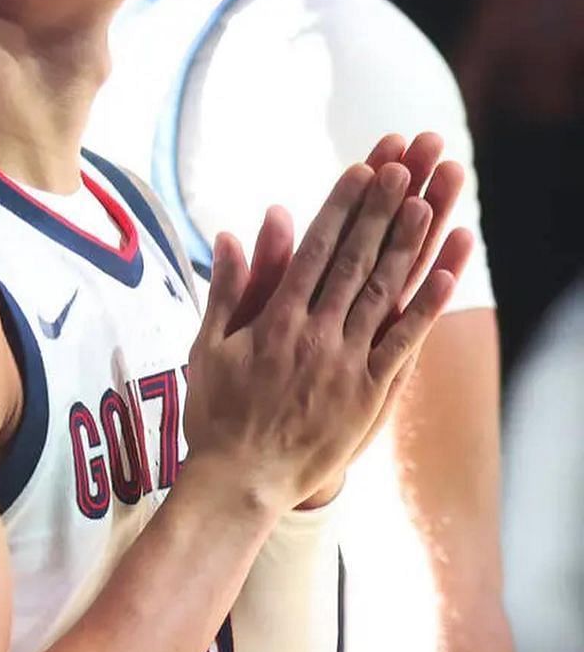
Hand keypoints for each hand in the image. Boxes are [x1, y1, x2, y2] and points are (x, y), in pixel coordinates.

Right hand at [183, 161, 471, 513]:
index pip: (313, 250)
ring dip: (406, 247)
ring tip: (427, 204)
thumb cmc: (216, 415)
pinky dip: (424, 311)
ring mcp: (343, 364)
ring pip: (381, 294)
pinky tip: (445, 278)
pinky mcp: (366, 395)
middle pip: (353, 261)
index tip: (360, 170)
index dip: (340, 207)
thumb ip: (227, 289)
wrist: (240, 482)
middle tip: (404, 168)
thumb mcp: (207, 346)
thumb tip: (232, 232)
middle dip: (380, 211)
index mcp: (275, 320)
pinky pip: (401, 347)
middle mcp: (313, 334)